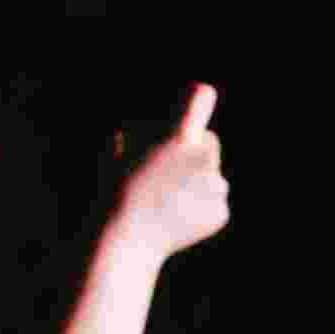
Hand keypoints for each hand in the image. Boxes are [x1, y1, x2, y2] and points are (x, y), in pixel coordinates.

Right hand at [113, 82, 229, 258]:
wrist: (124, 240)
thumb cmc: (114, 192)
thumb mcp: (118, 151)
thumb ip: (144, 133)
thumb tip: (162, 130)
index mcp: (178, 139)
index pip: (199, 100)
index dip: (199, 97)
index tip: (201, 94)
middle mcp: (203, 160)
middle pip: (209, 142)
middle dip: (195, 151)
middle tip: (166, 171)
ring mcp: (214, 188)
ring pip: (213, 176)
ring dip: (197, 182)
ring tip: (165, 200)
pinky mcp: (220, 213)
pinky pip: (214, 203)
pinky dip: (200, 209)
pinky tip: (175, 217)